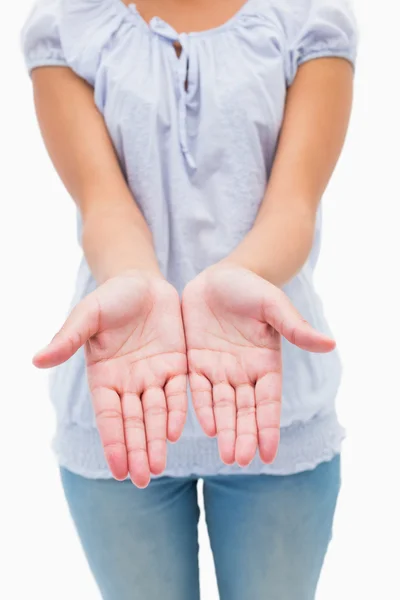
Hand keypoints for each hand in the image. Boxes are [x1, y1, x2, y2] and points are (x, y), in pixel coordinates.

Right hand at [33, 270, 186, 487]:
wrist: (143, 281)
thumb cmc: (110, 298)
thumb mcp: (88, 315)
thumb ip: (67, 338)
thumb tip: (36, 360)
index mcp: (104, 376)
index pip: (109, 416)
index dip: (113, 442)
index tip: (118, 469)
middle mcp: (129, 382)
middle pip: (134, 422)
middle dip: (137, 450)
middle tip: (142, 480)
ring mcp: (153, 375)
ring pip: (156, 414)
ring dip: (157, 440)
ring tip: (158, 467)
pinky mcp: (177, 365)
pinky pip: (178, 392)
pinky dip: (177, 412)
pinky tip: (177, 432)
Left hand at [182, 264, 334, 466]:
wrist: (217, 276)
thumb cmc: (250, 289)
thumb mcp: (273, 305)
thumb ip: (295, 327)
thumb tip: (330, 345)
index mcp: (266, 363)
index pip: (268, 402)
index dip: (268, 427)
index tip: (268, 455)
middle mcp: (243, 373)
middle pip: (245, 410)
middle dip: (244, 435)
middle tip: (241, 460)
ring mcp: (219, 369)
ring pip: (222, 406)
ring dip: (225, 430)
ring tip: (226, 456)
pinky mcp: (196, 362)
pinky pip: (198, 389)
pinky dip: (201, 408)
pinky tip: (205, 427)